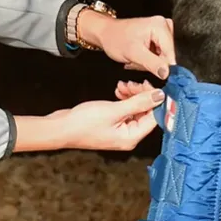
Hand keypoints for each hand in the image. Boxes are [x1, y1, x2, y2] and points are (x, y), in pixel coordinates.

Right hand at [14, 85, 164, 152]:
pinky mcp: (113, 123)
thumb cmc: (83, 123)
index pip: (154, 117)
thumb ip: (138, 102)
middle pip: (146, 112)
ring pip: (136, 108)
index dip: (155, 100)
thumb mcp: (114, 110)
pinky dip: (125, 98)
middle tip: (134, 83)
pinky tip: (118, 90)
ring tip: (123, 86)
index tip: (152, 85)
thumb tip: (160, 96)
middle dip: (142, 95)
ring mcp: (121, 130)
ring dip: (133, 95)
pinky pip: (126, 109)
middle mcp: (129, 136)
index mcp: (132, 137)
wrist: (60, 127)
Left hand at [78, 12, 174, 79]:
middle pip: (167, 56)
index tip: (147, 68)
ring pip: (163, 58)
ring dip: (149, 62)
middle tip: (137, 60)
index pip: (170, 54)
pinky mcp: (159, 37)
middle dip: (152, 63)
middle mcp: (164, 25)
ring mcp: (162, 31)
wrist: (106, 33)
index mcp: (160, 26)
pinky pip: (159, 55)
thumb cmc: (115, 39)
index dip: (161, 66)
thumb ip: (152, 63)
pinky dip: (149, 60)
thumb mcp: (133, 53)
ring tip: (136, 57)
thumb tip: (166, 73)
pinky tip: (139, 56)